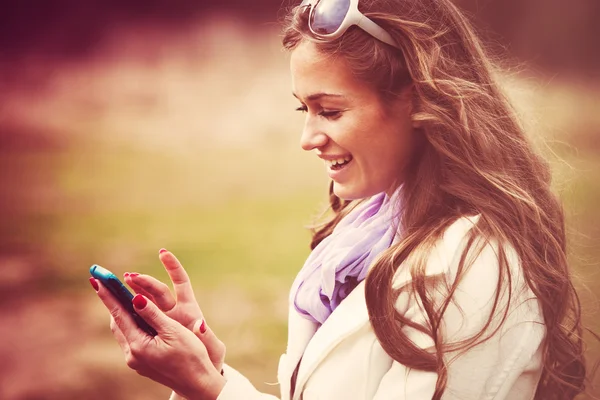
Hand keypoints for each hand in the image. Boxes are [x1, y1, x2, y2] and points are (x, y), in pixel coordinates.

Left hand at [91, 278, 225, 399]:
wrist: (198, 383)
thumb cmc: (191, 356)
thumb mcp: (173, 331)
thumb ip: (153, 315)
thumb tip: (136, 298)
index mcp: (139, 345)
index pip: (119, 314)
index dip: (108, 295)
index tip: (97, 279)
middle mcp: (133, 354)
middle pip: (117, 322)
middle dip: (111, 301)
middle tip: (104, 282)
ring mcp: (136, 360)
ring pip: (123, 330)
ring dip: (120, 312)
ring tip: (116, 294)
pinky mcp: (142, 362)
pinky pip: (131, 337)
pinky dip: (130, 322)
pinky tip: (133, 315)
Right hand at [123, 249, 224, 371]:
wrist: (198, 372)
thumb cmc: (209, 357)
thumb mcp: (212, 347)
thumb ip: (206, 336)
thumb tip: (199, 324)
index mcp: (190, 310)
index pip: (181, 282)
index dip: (173, 267)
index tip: (163, 252)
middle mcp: (174, 311)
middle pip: (158, 291)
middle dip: (144, 281)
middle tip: (128, 276)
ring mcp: (162, 320)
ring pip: (145, 301)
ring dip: (133, 291)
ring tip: (120, 282)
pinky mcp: (152, 332)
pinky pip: (138, 317)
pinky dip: (129, 309)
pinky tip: (116, 305)